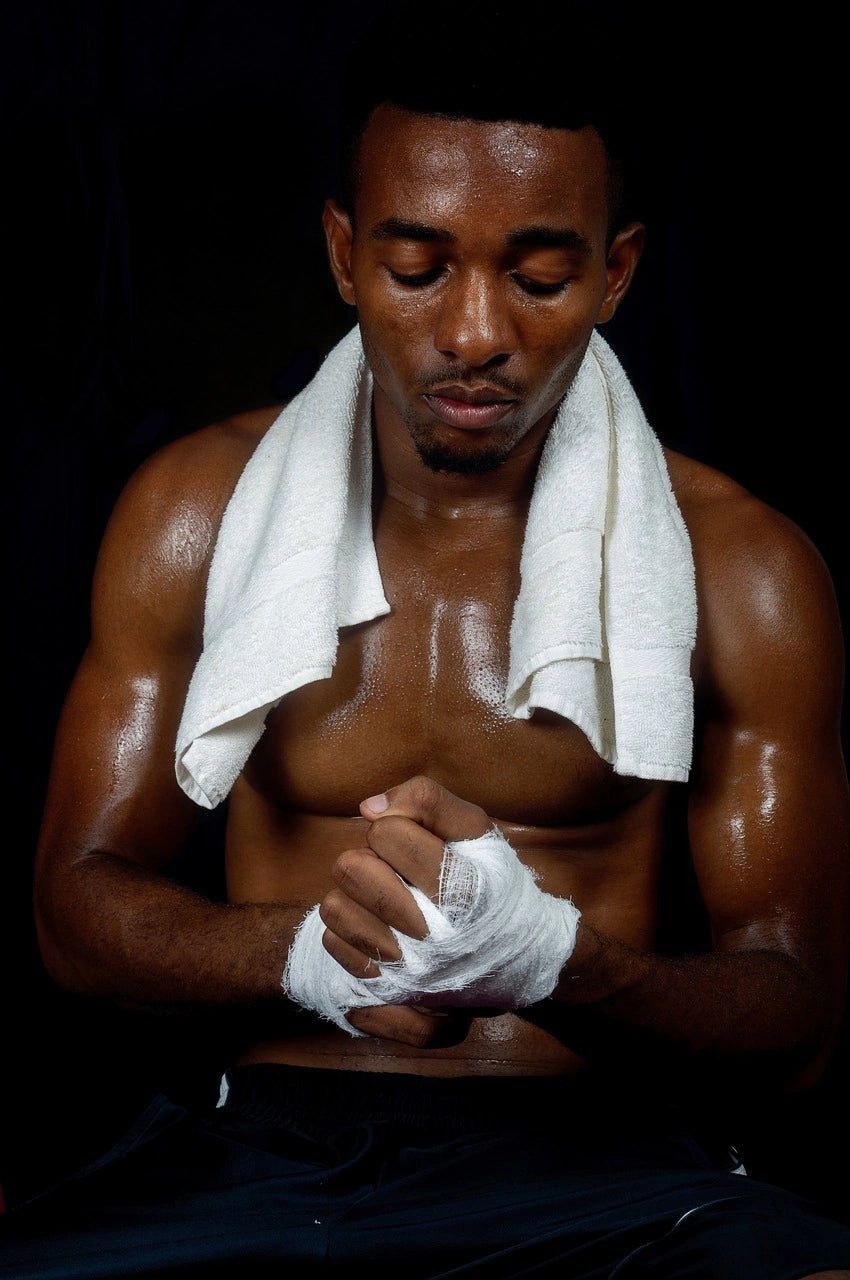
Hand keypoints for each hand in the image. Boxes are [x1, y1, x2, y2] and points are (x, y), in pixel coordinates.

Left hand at [319, 776, 491, 979]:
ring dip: (353, 894)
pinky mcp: (382, 988)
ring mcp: (405, 968)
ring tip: (382, 897)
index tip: (412, 841)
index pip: (387, 833)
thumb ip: (428, 801)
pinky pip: (332, 942)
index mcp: (463, 891)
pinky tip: (378, 927)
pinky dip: (348, 930)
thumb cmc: (488, 882)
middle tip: (391, 869)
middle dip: (367, 858)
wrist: (514, 960)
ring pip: (335, 907)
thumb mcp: (477, 830)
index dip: (393, 827)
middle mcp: (434, 937)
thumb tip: (368, 808)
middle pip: (352, 869)